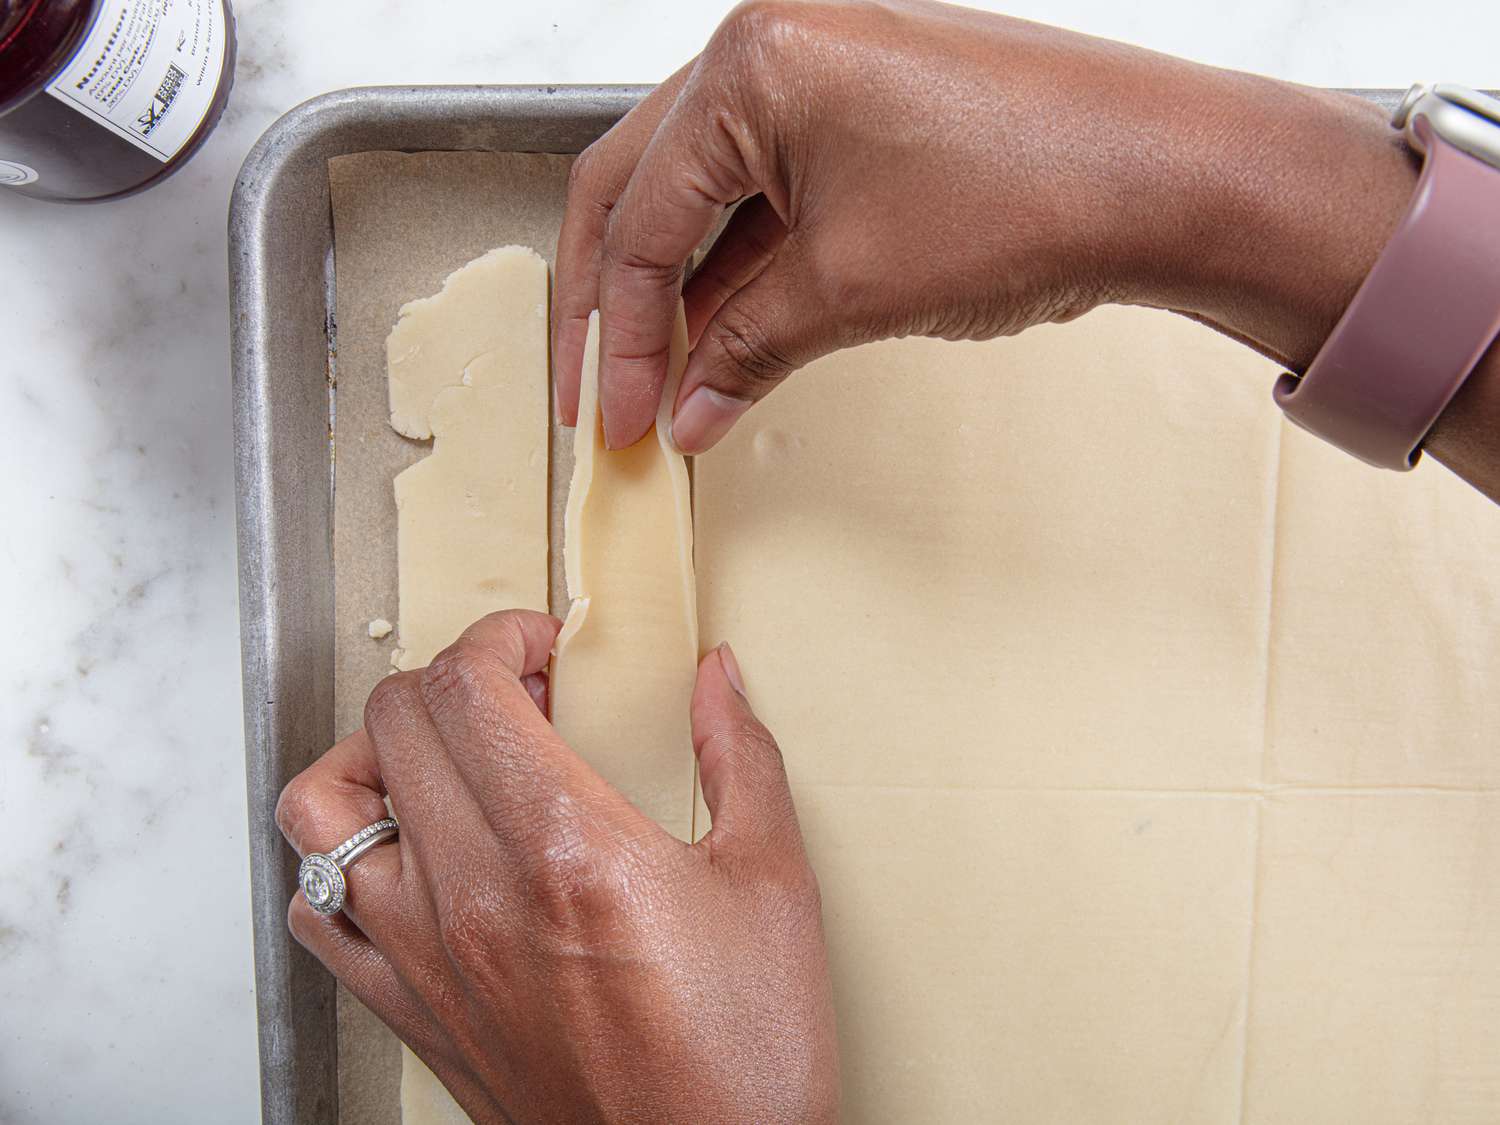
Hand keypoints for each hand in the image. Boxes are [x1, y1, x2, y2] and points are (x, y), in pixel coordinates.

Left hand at [275, 611, 838, 1123]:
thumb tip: (718, 680)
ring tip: (438, 756)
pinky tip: (406, 854)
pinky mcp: (411, 1012)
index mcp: (568, 848)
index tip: (541, 644)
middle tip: (517, 691)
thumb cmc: (743, 1056)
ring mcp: (427, 958)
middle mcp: (476, 896)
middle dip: (452, 675)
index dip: (499, 635)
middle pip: (394, 721)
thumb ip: (740, 755)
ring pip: (321, 807)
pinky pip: (318, 913)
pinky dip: (338, 859)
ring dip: (371, 753)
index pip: (467, 687)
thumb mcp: (773, 881)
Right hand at [553, 0, 1422, 457]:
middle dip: (617, 303)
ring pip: (704, 194)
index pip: (640, 219)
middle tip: (599, 392)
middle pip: (645, 189)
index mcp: (752, 64)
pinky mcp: (863, 110)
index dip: (616, 337)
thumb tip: (687, 408)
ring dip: (679, 290)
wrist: (1168, 176)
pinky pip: (770, 193)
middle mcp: (774, 45)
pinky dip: (743, 268)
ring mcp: (821, 70)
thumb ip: (747, 350)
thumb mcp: (853, 289)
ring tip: (663, 380)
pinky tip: (725, 336)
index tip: (614, 417)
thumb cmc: (1030, 194)